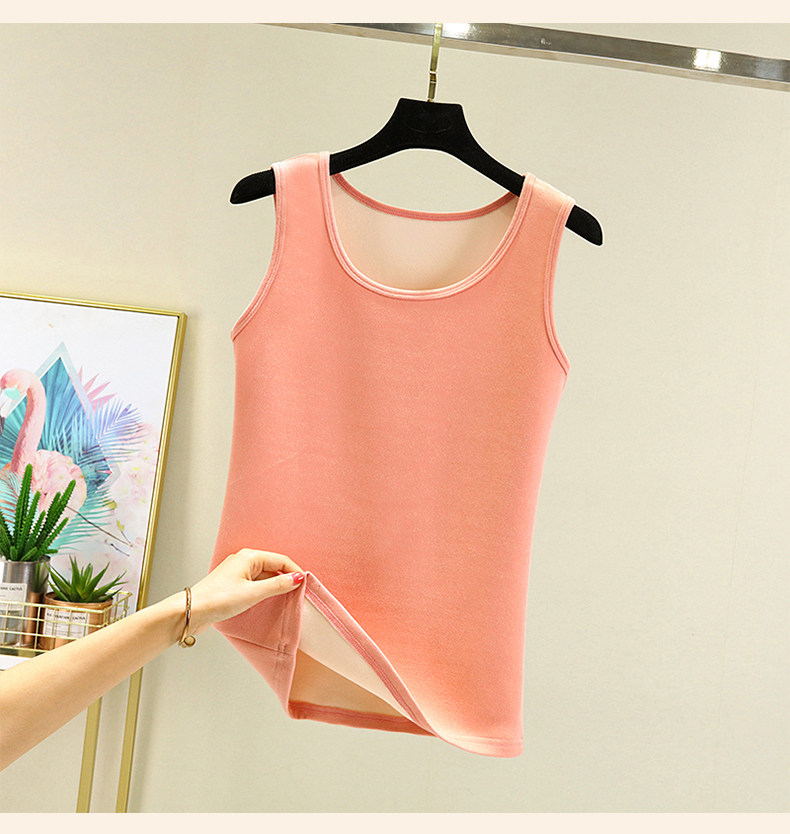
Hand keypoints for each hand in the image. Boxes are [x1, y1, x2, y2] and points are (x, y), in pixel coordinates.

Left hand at [187, 548, 304, 635]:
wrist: (191, 611)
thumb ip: (277, 585)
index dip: (294, 572)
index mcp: (249, 556)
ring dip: (275, 586)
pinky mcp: (233, 584)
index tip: (304, 586)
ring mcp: (238, 572)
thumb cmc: (218, 600)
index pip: (281, 560)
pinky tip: (269, 602)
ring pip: (265, 576)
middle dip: (286, 579)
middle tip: (297, 594)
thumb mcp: (252, 593)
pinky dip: (265, 591)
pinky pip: (256, 584)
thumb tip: (297, 578)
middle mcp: (244, 560)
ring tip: (286, 599)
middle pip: (273, 567)